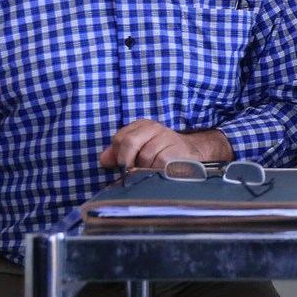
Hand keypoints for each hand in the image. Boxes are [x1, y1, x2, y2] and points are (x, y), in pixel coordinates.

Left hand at [99, 120, 230, 169]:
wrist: (192, 155)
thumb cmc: (161, 154)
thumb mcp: (139, 150)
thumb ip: (119, 153)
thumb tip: (104, 159)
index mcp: (142, 125)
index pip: (120, 137)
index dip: (118, 154)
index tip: (123, 164)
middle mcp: (154, 127)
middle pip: (129, 142)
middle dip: (127, 161)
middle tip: (131, 171)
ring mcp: (166, 137)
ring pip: (144, 156)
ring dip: (145, 168)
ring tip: (152, 169)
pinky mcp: (174, 151)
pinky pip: (156, 164)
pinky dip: (155, 171)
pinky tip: (161, 171)